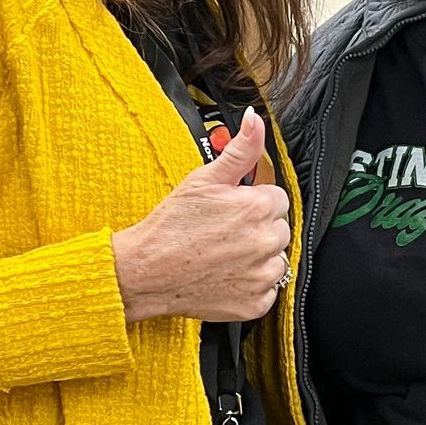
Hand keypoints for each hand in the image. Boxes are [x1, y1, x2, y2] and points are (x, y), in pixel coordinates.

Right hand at [112, 110, 292, 323]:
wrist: (146, 271)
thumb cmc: (171, 226)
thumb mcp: (204, 179)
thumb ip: (239, 150)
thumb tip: (256, 120)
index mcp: (258, 207)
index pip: (277, 198)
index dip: (252, 202)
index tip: (231, 211)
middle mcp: (267, 241)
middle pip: (279, 229)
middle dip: (257, 228)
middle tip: (223, 233)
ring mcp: (263, 275)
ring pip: (276, 260)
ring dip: (257, 257)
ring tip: (223, 255)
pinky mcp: (256, 303)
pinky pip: (268, 290)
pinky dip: (251, 285)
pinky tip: (225, 276)